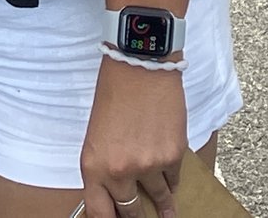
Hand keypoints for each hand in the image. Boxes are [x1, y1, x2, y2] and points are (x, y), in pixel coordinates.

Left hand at [79, 56, 187, 217]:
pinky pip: (174, 180)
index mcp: (93, 167)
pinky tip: (172, 182)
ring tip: (167, 215)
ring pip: (158, 199)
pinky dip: (172, 181)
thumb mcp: (96, 136)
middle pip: (130, 212)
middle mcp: (119, 172)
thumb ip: (104, 167)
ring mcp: (149, 167)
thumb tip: (116, 191)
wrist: (140, 66)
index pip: (100, 213)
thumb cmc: (114, 93)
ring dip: (163, 207)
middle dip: (135, 217)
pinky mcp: (173, 157)